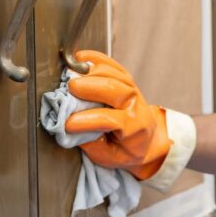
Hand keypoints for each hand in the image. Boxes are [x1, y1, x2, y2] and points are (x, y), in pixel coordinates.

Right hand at [65, 50, 170, 179]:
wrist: (147, 139)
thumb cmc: (125, 149)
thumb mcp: (109, 157)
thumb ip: (91, 143)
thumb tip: (69, 130)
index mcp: (136, 128)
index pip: (113, 120)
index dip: (89, 120)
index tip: (68, 123)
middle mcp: (136, 104)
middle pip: (116, 89)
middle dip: (92, 87)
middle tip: (70, 88)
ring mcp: (132, 88)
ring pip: (114, 73)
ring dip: (91, 72)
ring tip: (71, 75)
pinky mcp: (125, 78)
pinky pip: (111, 64)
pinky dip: (95, 59)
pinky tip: (79, 59)